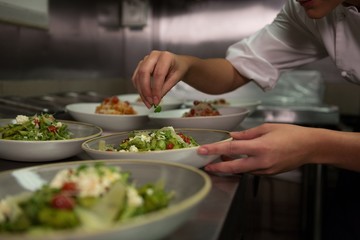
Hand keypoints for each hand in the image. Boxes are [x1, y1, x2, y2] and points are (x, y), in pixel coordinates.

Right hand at [131, 50, 189, 107]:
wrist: (177, 64)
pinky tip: (144, 97)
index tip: (156, 101)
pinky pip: (136, 78)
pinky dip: (138, 89)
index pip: (158, 74)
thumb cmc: (178, 69)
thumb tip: (156, 99)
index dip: (156, 89)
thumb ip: (166, 88)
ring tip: (148, 103)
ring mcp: (145, 60)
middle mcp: (153, 56)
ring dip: (141, 92)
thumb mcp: (176, 78)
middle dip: (146, 90)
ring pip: (138, 76)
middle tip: (150, 102)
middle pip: (144, 72)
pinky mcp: (140, 66)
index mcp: (165, 56)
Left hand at [198, 123, 314, 174]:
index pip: (231, 148)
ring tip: (222, 158)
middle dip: (218, 167)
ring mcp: (266, 169)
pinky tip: (239, 159)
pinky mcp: (269, 173)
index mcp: (260, 147)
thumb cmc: (291, 134)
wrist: (310, 146)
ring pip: (242, 170)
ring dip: (230, 165)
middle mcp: (262, 161)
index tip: (202, 150)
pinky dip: (242, 166)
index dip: (214, 149)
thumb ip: (247, 134)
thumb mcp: (267, 128)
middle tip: (206, 165)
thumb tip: (232, 136)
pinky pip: (251, 171)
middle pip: (233, 167)